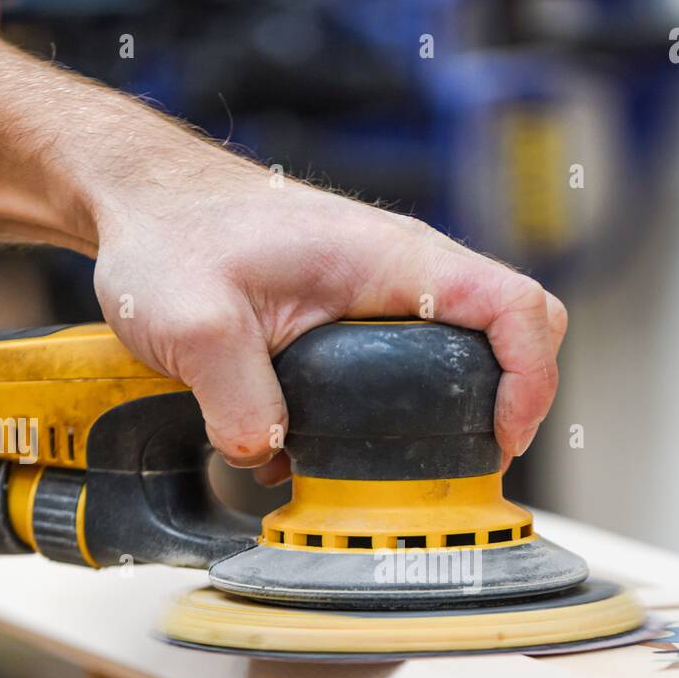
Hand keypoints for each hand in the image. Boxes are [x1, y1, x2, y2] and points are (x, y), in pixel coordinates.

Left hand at [91, 151, 566, 473]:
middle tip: (464, 466)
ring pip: (465, 357)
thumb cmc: (174, 234)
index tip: (502, 438)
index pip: (515, 306)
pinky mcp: (358, 324)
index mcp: (395, 260)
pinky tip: (346, 452)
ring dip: (453, 418)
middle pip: (511, 336)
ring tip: (406, 471)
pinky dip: (399, 417)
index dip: (532, 379)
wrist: (146, 206)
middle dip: (507, 406)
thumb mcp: (193, 321)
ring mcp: (385, 299)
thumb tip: (271, 455)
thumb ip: (235, 395)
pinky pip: (412, 370)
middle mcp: (405, 275)